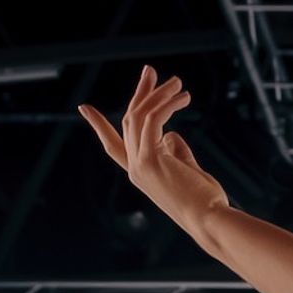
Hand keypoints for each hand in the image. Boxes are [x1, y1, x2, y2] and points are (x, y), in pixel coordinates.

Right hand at [75, 67, 230, 236]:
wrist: (210, 221)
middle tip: (151, 70)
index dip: (98, 125)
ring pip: (140, 116)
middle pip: (129, 121)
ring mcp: (140, 164)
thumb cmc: (206, 201)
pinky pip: (153, 119)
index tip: (83, 107)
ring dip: (158, 94)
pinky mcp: (150, 159)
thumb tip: (170, 133)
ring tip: (178, 84)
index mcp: (140, 173)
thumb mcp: (187, 171)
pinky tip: (183, 97)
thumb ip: (176, 151)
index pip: (113, 145)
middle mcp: (135, 168)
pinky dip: (166, 103)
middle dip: (140, 93)